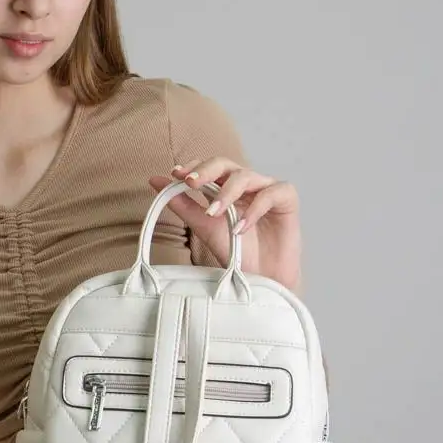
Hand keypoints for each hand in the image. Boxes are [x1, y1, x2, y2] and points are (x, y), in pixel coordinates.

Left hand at [148, 161, 301, 293]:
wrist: (262, 279)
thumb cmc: (237, 253)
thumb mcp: (204, 226)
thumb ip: (183, 204)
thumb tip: (154, 180)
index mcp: (226, 187)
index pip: (209, 167)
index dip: (193, 167)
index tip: (175, 175)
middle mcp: (246, 184)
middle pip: (226, 164)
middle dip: (206, 170)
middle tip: (190, 182)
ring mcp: (267, 189)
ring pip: (245, 176)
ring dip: (226, 193)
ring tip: (214, 214)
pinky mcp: (287, 199)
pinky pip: (270, 193)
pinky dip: (254, 209)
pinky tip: (241, 228)